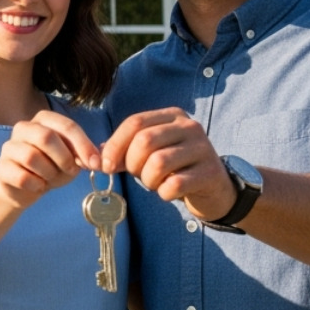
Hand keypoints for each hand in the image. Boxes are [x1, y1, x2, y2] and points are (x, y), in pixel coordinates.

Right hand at [0, 111, 98, 207]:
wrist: (25, 188)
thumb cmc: (51, 167)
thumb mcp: (71, 159)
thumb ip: (83, 155)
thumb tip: (96, 160)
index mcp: (43, 120)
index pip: (66, 126)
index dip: (83, 145)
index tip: (95, 164)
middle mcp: (23, 128)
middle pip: (45, 137)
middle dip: (64, 158)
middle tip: (70, 170)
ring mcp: (9, 147)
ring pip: (31, 157)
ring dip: (48, 173)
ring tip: (50, 178)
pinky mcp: (0, 167)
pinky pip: (21, 177)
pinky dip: (36, 185)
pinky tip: (38, 186)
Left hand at [99, 108, 237, 222]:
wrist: (214, 189)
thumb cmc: (176, 168)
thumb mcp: (150, 153)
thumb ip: (124, 150)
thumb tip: (95, 156)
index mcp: (172, 116)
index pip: (135, 122)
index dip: (115, 145)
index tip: (105, 165)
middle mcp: (189, 127)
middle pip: (145, 141)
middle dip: (132, 164)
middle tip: (138, 175)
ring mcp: (203, 148)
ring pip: (158, 163)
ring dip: (148, 180)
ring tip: (155, 183)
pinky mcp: (210, 172)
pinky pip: (174, 184)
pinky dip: (163, 193)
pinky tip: (168, 193)